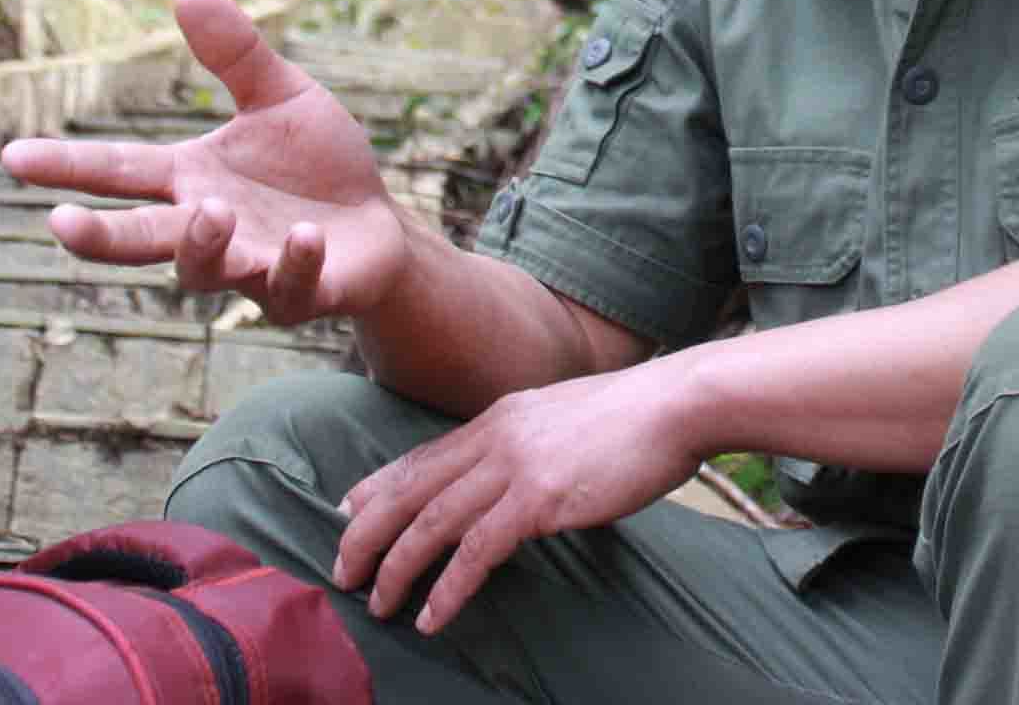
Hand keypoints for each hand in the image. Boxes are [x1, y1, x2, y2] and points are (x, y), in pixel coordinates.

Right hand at [0, 0, 415, 323]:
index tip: (11, 155)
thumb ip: (236, 54)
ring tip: (212, 210)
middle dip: (100, 236)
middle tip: (61, 224)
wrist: (381, 227)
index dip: (67, 165)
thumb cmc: (319, 165)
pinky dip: (294, 264)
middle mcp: (211, 227)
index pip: (120, 171)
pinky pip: (290, 287)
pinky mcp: (304, 292)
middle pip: (141, 237)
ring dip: (203, 244)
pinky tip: (304, 236)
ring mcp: (252, 267)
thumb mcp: (280, 96)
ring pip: (208, 270)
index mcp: (193, 179)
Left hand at [331, 360, 704, 632]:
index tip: (346, 512)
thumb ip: (530, 442)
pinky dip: (447, 588)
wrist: (677, 404)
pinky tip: (432, 615)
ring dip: (395, 568)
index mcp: (499, 418)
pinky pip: (476, 552)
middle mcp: (495, 437)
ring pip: (430, 522)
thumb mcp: (564, 419)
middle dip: (366, 533)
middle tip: (341, 569)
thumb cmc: (635, 417)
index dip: (377, 486)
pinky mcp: (538, 499)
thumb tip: (517, 474)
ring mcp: (514, 466)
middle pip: (409, 489)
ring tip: (377, 604)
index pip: (421, 456)